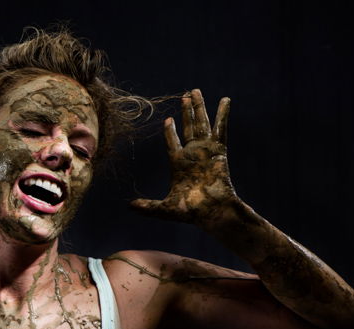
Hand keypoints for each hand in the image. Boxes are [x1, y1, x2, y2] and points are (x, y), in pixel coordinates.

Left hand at [131, 89, 238, 228]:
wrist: (211, 211)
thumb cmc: (190, 211)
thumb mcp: (164, 208)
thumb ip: (147, 206)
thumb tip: (129, 206)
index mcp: (179, 165)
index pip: (173, 143)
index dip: (170, 132)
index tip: (168, 120)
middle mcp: (193, 154)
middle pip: (189, 127)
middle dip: (187, 112)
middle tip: (185, 95)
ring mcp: (206, 150)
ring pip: (201, 123)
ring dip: (199, 107)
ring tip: (195, 91)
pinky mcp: (218, 150)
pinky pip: (221, 128)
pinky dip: (223, 114)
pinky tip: (224, 100)